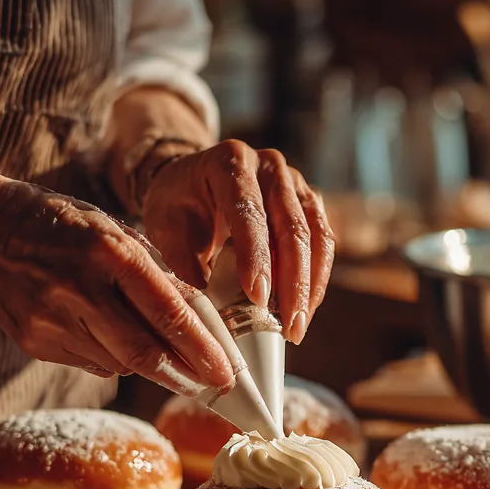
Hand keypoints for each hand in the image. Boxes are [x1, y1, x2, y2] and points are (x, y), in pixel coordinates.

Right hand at [0, 179, 233, 395]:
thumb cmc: (59, 225)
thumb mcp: (112, 229)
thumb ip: (154, 272)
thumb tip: (200, 321)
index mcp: (110, 252)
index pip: (168, 313)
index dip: (203, 349)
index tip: (228, 372)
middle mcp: (81, 289)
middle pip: (147, 352)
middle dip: (188, 375)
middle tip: (216, 386)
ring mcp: (53, 320)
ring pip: (122, 362)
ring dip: (153, 365)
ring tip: (169, 356)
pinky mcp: (35, 343)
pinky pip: (93, 363)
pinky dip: (116, 358)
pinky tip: (113, 338)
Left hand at [141, 140, 335, 343]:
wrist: (193, 183)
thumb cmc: (179, 207)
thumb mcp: (166, 230)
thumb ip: (186, 266)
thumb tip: (210, 312)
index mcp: (230, 162)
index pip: (249, 212)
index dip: (256, 257)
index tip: (259, 298)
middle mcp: (270, 166)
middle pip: (292, 226)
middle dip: (293, 283)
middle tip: (289, 326)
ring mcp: (295, 183)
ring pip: (316, 236)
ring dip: (311, 286)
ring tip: (299, 326)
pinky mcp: (310, 203)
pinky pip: (324, 243)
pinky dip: (316, 279)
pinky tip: (305, 309)